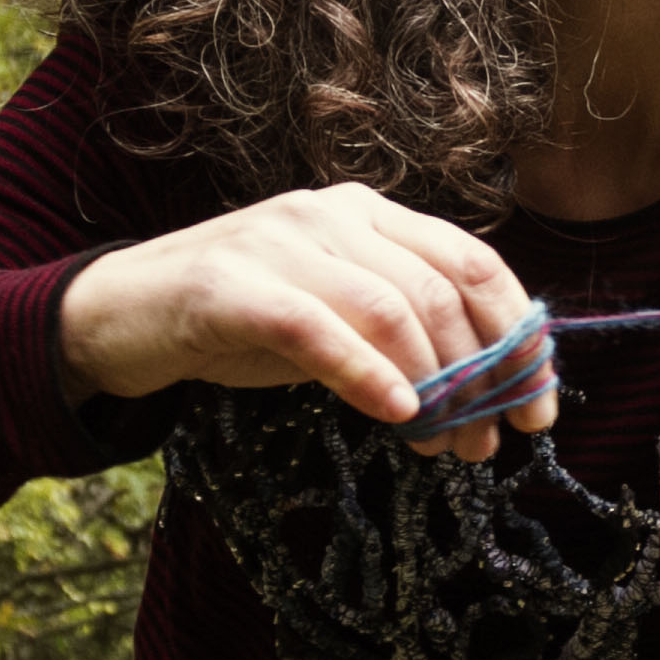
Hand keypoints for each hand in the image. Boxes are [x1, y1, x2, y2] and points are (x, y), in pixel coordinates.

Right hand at [57, 183, 556, 461]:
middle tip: (487, 443)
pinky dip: (366, 375)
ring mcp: (279, 242)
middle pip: (443, 291)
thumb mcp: (333, 318)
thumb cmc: (237, 321)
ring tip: (445, 446)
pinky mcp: (230, 286)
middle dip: (483, 377)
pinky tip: (396, 417)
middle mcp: (331, 214)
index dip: (520, 338)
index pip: (473, 264)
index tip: (538, 407)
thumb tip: (487, 393)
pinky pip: (318, 329)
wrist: (121, 313)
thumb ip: (399, 334)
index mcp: (367, 213)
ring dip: (435, 388)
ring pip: (392, 308)